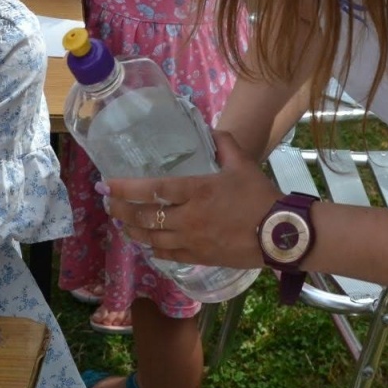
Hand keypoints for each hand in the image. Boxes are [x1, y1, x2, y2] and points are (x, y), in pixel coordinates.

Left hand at [103, 132, 280, 269]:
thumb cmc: (260, 197)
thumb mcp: (243, 163)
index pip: (152, 189)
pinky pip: (168, 255)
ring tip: (120, 224)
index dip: (125, 187)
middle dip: (121, 210)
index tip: (107, 184)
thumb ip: (225, 144)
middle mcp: (187, 218)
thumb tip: (211, 130)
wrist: (279, 234)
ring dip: (131, 231)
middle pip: (144, 217)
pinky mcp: (199, 257)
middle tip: (108, 204)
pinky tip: (148, 245)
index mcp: (196, 190)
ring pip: (151, 239)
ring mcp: (191, 241)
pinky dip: (153, 249)